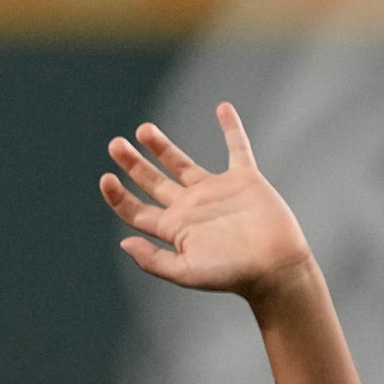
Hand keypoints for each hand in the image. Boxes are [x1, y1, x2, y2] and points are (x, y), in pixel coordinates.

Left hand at [102, 104, 315, 304]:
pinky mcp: (245, 181)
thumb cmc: (233, 275)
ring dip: (162, 147)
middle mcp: (190, 207)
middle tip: (115, 144)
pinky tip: (222, 107)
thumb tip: (123, 244)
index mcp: (174, 228)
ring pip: (182, 164)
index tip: (106, 178)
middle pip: (152, 181)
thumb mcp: (186, 273)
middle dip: (132, 163)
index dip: (118, 195)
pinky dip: (231, 128)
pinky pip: (237, 149)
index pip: (135, 209)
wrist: (277, 268)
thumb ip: (153, 261)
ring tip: (143, 129)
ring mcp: (216, 192)